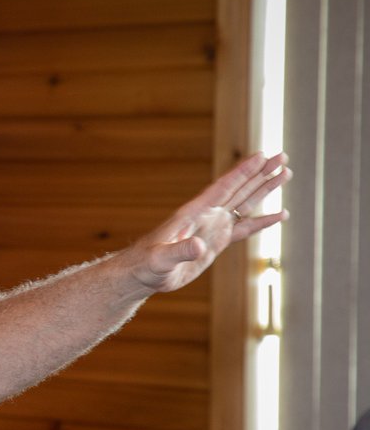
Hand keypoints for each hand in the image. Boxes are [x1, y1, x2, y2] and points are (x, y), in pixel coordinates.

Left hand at [125, 152, 290, 293]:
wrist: (144, 274)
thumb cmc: (147, 264)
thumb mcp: (162, 258)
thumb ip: (180, 251)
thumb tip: (200, 246)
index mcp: (194, 213)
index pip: (223, 187)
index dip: (242, 172)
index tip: (262, 155)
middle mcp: (207, 216)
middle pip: (239, 189)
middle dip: (261, 173)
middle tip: (283, 157)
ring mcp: (213, 227)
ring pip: (244, 203)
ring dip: (264, 189)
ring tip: (285, 174)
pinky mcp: (216, 242)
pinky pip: (244, 228)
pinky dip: (262, 221)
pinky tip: (280, 215)